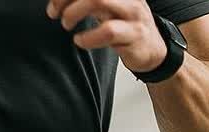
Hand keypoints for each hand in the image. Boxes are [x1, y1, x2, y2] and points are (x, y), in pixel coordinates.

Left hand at [46, 0, 167, 72]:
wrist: (154, 49)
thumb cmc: (125, 26)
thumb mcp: (106, 6)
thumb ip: (86, 1)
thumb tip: (59, 1)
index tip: (54, 3)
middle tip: (54, 13)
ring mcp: (132, 13)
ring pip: (98, 1)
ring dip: (74, 13)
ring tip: (67, 24)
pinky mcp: (135, 34)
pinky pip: (108, 31)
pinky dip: (88, 36)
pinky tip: (80, 40)